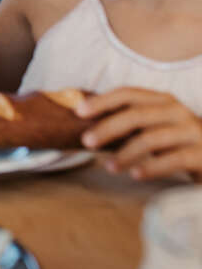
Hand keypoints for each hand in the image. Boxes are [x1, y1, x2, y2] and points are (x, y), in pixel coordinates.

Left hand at [77, 87, 201, 180]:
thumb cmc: (178, 144)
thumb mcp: (154, 127)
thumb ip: (129, 121)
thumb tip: (85, 118)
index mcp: (163, 100)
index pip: (128, 94)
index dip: (102, 101)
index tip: (78, 111)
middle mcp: (178, 112)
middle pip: (136, 115)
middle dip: (107, 127)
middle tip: (86, 141)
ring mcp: (193, 132)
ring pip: (152, 138)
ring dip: (125, 153)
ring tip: (109, 167)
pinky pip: (172, 160)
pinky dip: (151, 167)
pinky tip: (136, 175)